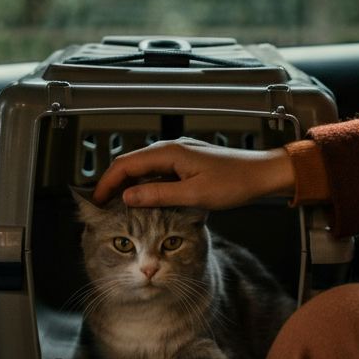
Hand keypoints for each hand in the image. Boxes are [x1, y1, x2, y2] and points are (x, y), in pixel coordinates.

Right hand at [92, 138, 295, 209]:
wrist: (262, 174)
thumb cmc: (236, 182)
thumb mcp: (194, 194)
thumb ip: (159, 195)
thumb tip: (129, 197)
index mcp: (170, 152)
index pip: (126, 164)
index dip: (107, 183)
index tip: (96, 201)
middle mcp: (172, 150)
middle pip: (131, 165)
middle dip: (113, 184)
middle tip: (102, 207)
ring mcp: (180, 157)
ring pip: (144, 169)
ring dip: (129, 186)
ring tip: (118, 207)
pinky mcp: (187, 165)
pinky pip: (158, 174)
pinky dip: (146, 186)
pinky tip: (145, 202)